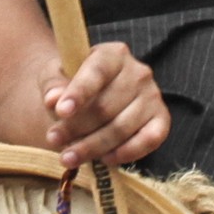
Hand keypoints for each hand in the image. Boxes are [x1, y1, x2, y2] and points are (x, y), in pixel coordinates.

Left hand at [45, 40, 170, 168]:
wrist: (94, 95)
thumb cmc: (72, 83)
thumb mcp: (55, 77)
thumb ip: (52, 86)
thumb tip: (53, 100)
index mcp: (113, 54)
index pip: (97, 72)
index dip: (79, 92)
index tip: (61, 111)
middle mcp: (138, 72)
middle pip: (106, 106)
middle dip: (76, 128)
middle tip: (53, 140)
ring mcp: (153, 96)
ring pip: (122, 127)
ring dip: (93, 147)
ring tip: (68, 157)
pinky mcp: (161, 119)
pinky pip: (148, 140)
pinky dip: (126, 153)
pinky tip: (104, 159)